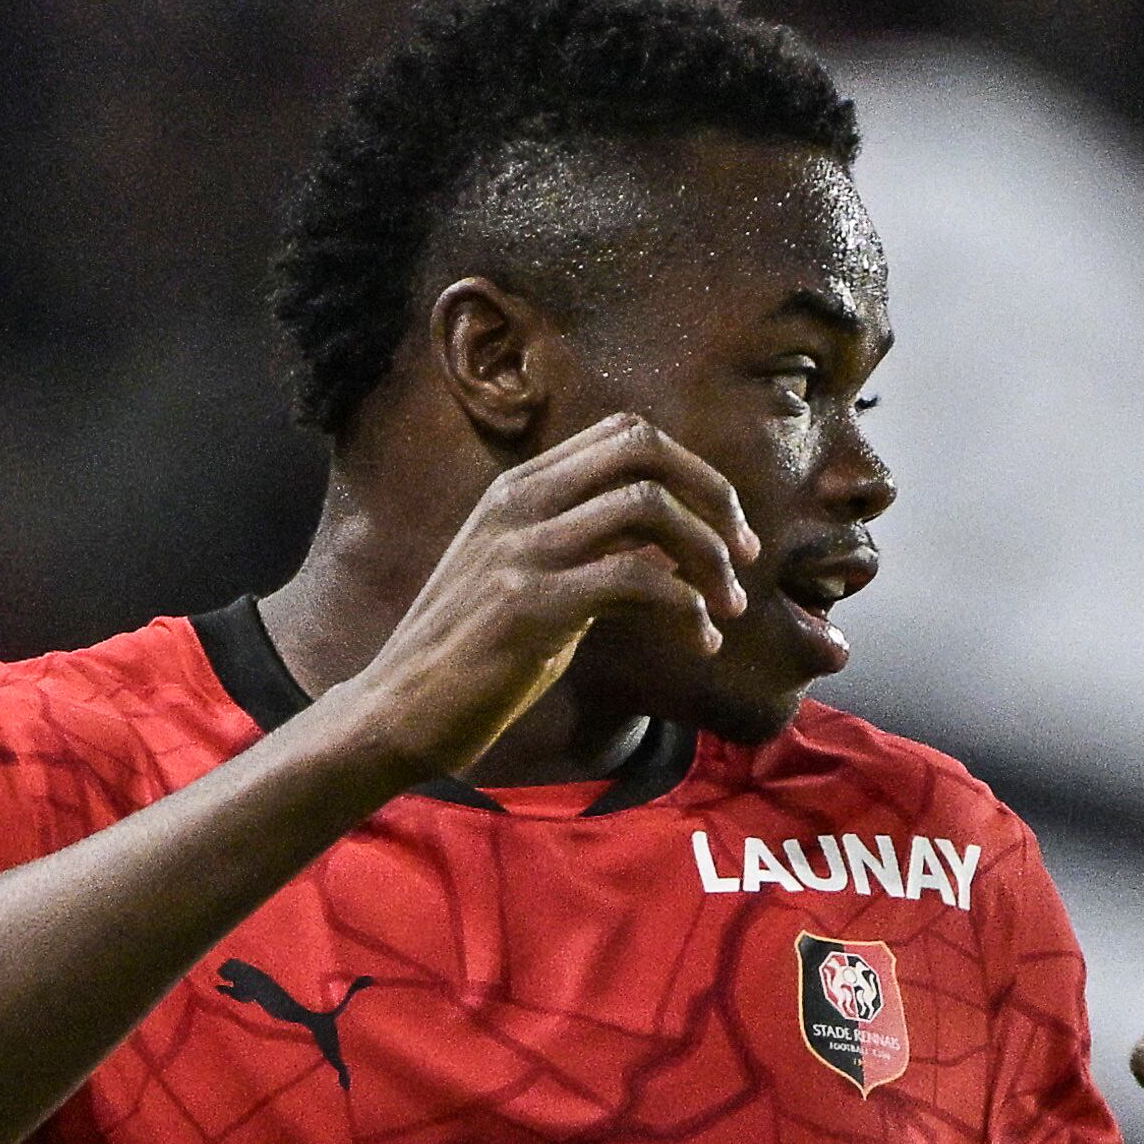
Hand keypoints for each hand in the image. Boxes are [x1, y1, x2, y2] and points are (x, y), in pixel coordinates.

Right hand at [336, 414, 755, 778]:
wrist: (399, 710)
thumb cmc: (476, 651)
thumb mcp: (535, 578)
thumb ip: (596, 547)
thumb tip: (678, 540)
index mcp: (520, 488)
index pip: (625, 433)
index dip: (692, 469)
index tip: (726, 525)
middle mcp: (520, 503)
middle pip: (643, 449)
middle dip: (712, 493)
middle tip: (744, 553)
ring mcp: (522, 550)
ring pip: (648, 507)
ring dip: (707, 556)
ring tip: (726, 607)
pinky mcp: (529, 605)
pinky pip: (636, 580)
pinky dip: (685, 609)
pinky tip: (699, 642)